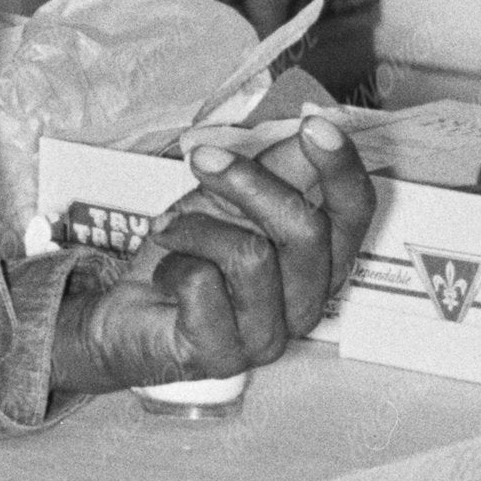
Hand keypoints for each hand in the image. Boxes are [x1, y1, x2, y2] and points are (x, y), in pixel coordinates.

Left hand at [72, 104, 375, 394]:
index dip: (342, 168)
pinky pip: (202, 285)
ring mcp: (267, 337)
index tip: (314, 123)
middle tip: (201, 160)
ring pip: (250, 255)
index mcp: (319, 264)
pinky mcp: (221, 356)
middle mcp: (306, 304)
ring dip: (195, 227)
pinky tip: (166, 277)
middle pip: (305, 230)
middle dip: (249, 182)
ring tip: (168, 231)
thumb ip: (276, 170)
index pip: (353, 215)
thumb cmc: (188, 258)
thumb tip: (314, 126)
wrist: (126, 317)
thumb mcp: (230, 201)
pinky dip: (173, 265)